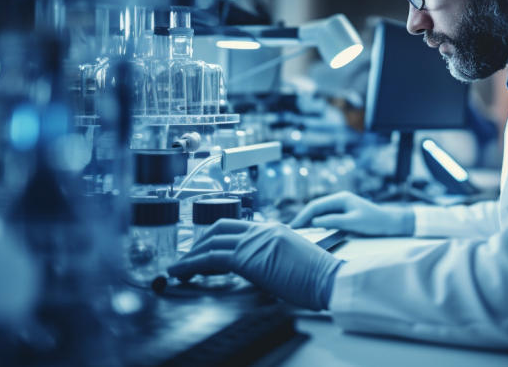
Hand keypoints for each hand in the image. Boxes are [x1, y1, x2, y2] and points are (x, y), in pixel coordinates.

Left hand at [168, 219, 342, 309]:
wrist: (330, 279)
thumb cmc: (318, 277)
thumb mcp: (292, 260)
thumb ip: (272, 258)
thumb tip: (257, 269)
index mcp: (274, 229)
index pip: (237, 228)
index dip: (216, 239)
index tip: (204, 253)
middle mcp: (263, 230)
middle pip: (219, 228)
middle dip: (199, 243)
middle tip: (187, 258)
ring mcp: (255, 241)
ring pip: (211, 242)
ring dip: (189, 256)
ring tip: (177, 269)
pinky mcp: (248, 257)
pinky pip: (210, 258)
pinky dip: (190, 264)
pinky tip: (181, 272)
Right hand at [290, 192, 414, 236]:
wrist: (391, 223)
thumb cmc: (375, 222)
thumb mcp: (353, 222)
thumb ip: (334, 221)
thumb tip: (315, 222)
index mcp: (341, 198)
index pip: (316, 206)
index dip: (303, 216)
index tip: (294, 226)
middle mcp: (340, 200)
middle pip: (316, 208)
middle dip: (303, 218)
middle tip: (292, 230)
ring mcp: (342, 207)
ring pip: (321, 213)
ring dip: (310, 221)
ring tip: (299, 232)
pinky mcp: (345, 214)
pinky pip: (327, 218)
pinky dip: (319, 224)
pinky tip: (313, 231)